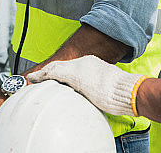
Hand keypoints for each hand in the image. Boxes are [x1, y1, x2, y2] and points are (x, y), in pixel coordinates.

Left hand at [27, 55, 143, 115]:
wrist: (128, 90)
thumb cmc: (123, 93)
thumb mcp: (109, 88)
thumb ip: (100, 90)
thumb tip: (98, 98)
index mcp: (92, 64)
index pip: (71, 67)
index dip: (59, 72)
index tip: (51, 77)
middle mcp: (84, 62)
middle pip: (61, 65)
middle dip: (48, 71)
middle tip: (36, 76)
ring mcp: (79, 67)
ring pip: (54, 67)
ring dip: (42, 73)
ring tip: (31, 78)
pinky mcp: (74, 75)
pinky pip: (52, 73)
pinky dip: (41, 76)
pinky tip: (33, 79)